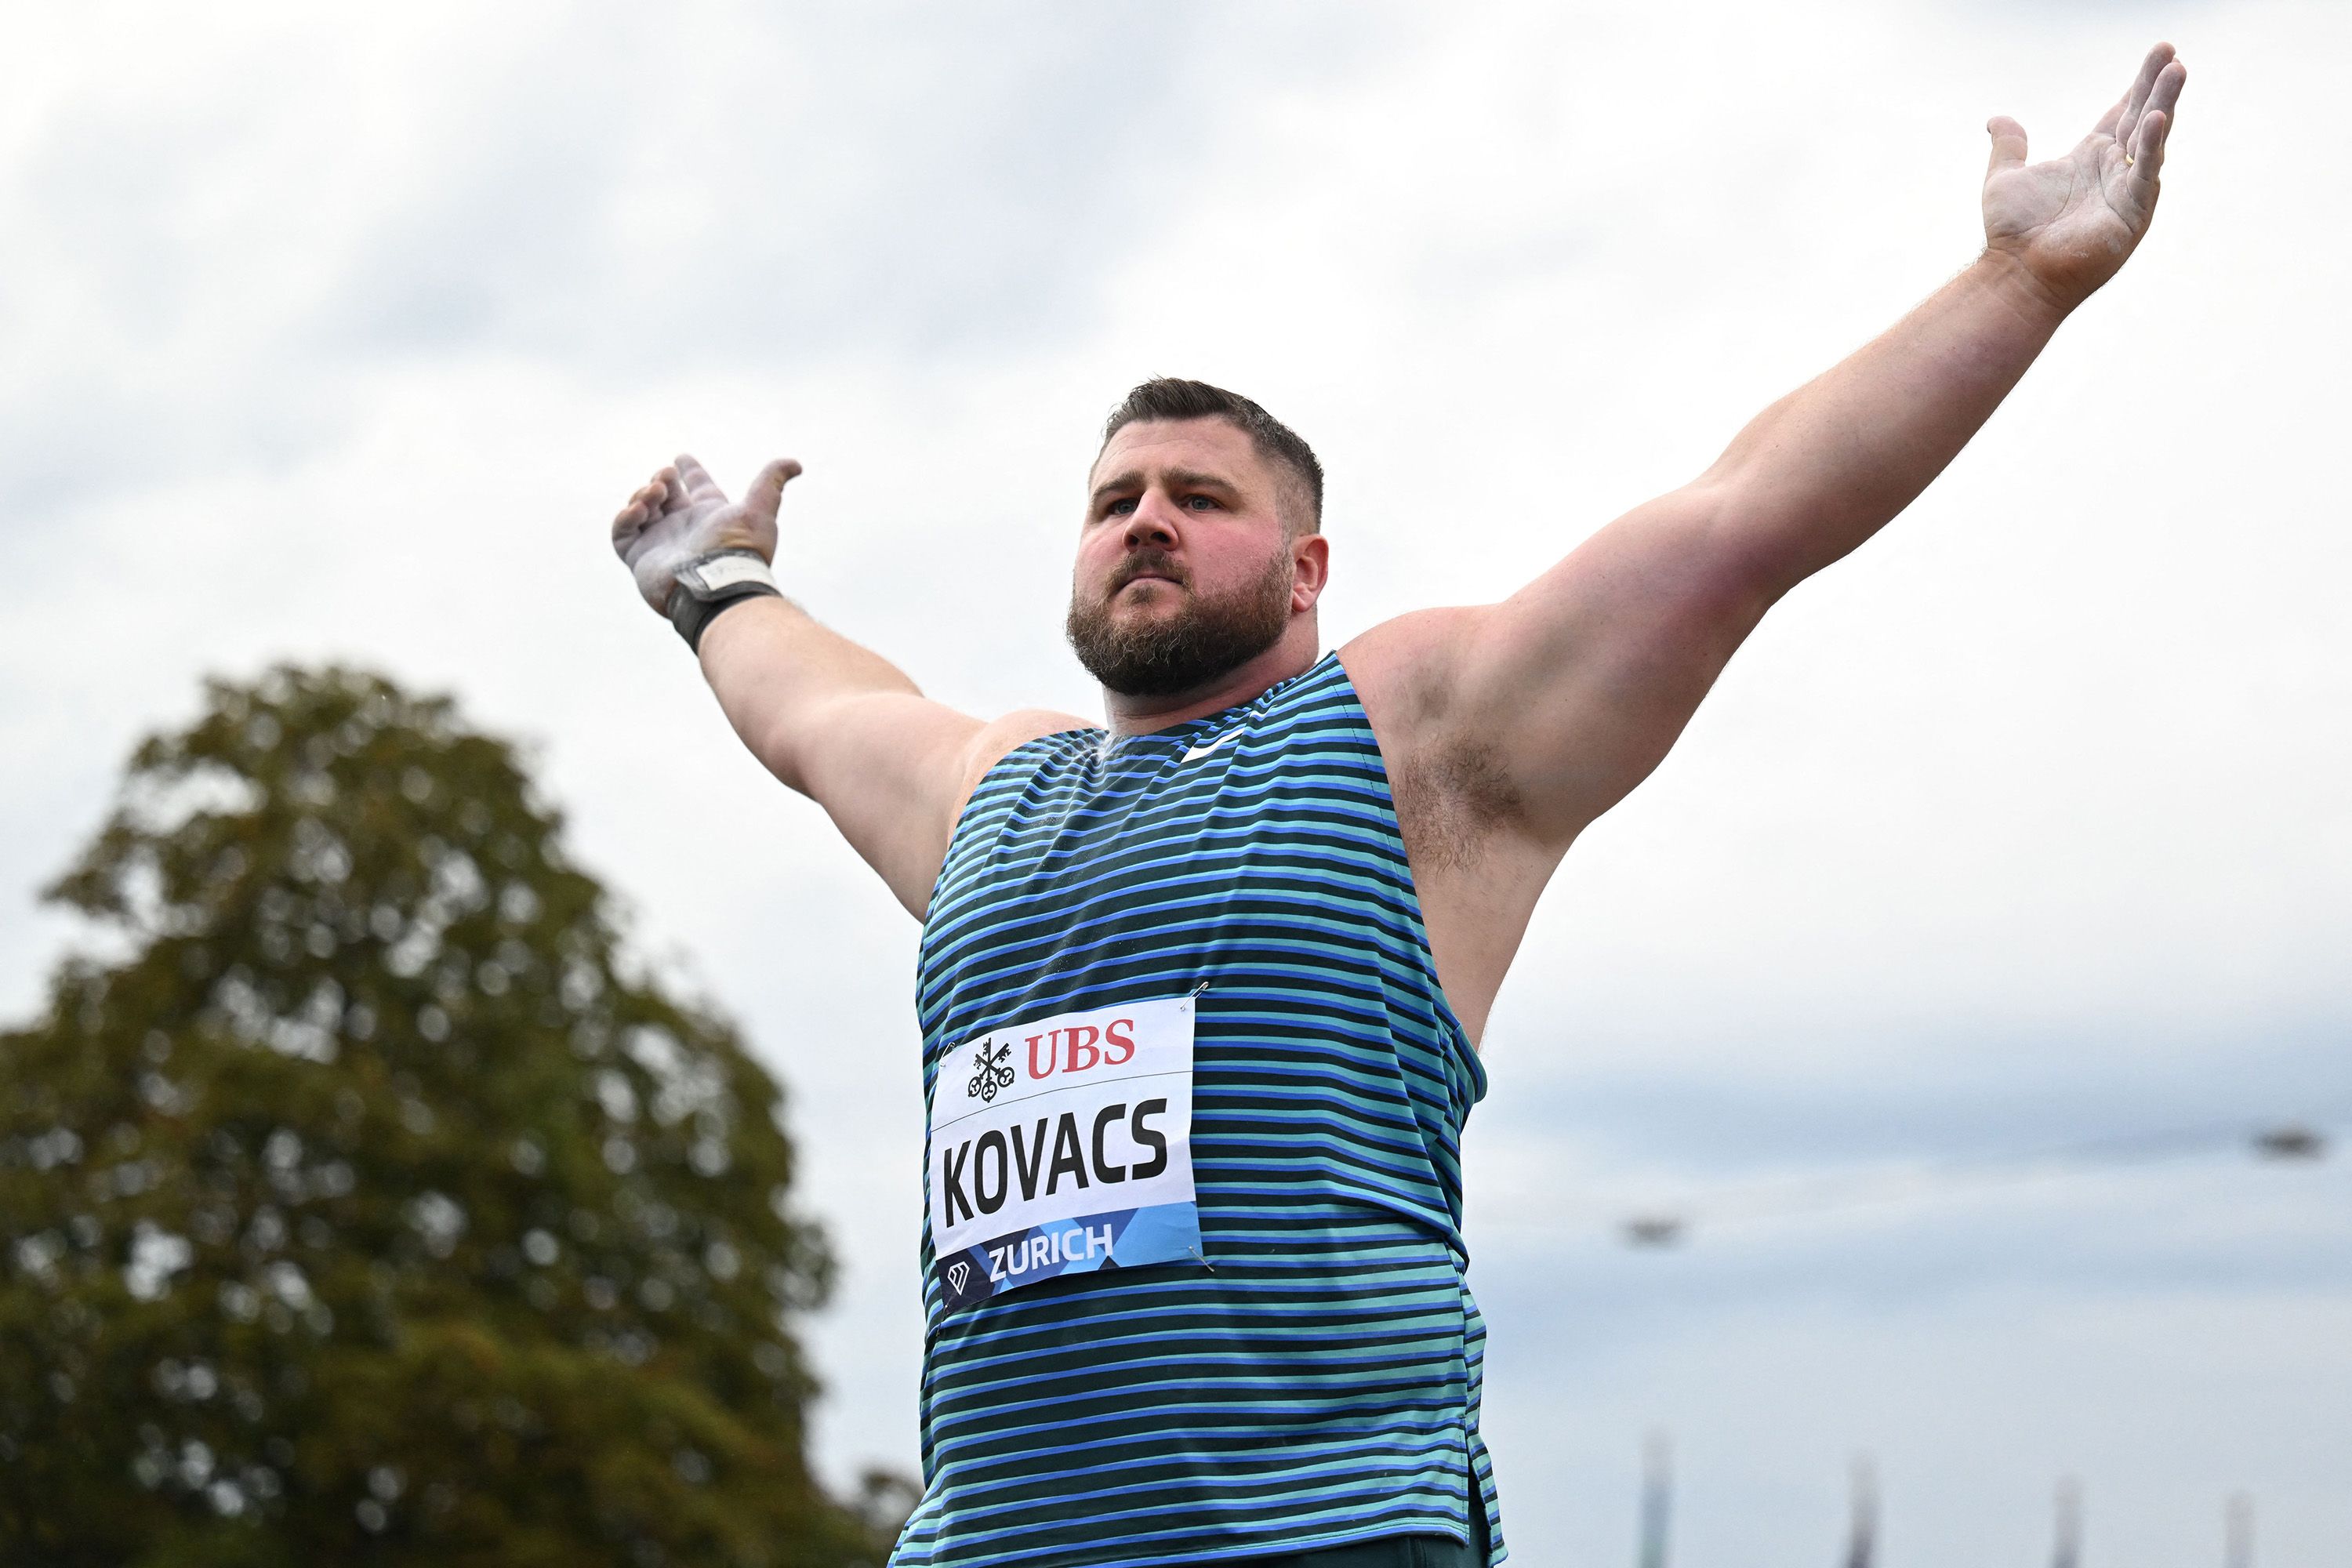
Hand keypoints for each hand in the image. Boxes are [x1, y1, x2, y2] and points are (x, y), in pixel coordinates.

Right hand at [610, 454, 800, 615]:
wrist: (715, 585)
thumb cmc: (739, 548)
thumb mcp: (758, 509)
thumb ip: (771, 481)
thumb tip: (795, 463)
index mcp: (709, 515)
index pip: (698, 486)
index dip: (690, 470)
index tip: (681, 457)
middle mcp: (684, 528)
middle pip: (666, 495)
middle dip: (662, 480)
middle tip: (666, 477)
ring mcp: (660, 543)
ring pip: (642, 509)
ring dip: (644, 494)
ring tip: (655, 493)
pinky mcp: (639, 557)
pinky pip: (621, 533)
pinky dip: (625, 518)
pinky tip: (639, 510)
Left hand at [1982, 42, 2186, 312]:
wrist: (2015, 273)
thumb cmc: (2012, 233)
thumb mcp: (2004, 178)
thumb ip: (2009, 146)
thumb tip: (1997, 119)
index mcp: (2089, 159)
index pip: (2120, 114)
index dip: (2137, 86)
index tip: (2159, 54)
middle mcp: (2112, 171)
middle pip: (2140, 118)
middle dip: (2157, 84)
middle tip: (2171, 51)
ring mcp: (2125, 191)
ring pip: (2150, 139)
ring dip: (2164, 103)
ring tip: (2177, 69)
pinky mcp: (2130, 213)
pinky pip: (2143, 173)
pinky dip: (2150, 145)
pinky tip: (2157, 116)